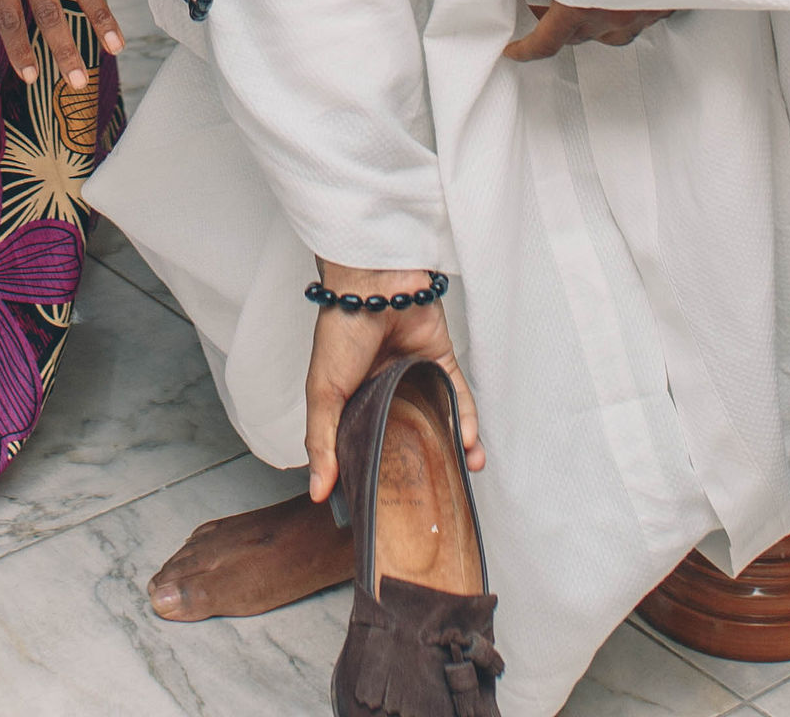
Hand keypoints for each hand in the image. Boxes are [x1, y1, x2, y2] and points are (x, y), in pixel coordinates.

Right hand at [304, 262, 481, 502]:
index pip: (366, 444)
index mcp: (352, 401)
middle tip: (436, 495)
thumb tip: (319, 492)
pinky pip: (458, 397)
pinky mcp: (441, 362)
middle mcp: (385, 392)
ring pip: (438, 419)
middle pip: (408, 435)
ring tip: (464, 474)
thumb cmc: (341, 332)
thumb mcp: (323, 393)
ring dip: (454, 447)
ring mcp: (415, 377)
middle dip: (422, 464)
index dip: (378, 472)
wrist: (375, 284)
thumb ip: (323, 443)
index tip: (391, 505)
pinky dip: (466, 420)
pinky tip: (469, 444)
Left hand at [502, 1, 672, 61]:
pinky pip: (641, 15)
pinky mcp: (665, 1)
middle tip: (545, 6)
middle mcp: (612, 17)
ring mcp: (642, 13)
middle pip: (579, 37)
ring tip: (588, 1)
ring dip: (597, 21)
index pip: (545, 43)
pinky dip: (628, 6)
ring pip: (614, 31)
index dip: (525, 50)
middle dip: (560, 28)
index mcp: (579, 6)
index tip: (514, 51)